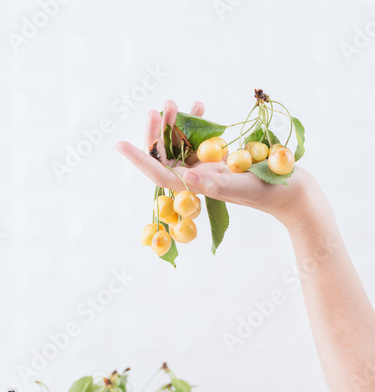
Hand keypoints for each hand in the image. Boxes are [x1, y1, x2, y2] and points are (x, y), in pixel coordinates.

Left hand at [116, 100, 321, 229]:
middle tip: (159, 107)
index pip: (161, 175)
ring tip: (175, 103)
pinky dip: (197, 124)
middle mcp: (198, 179)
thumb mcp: (243, 185)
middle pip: (168, 157)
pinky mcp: (220, 160)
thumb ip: (214, 181)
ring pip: (181, 146)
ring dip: (176, 124)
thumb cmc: (271, 191)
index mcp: (198, 188)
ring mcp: (208, 169)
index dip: (140, 160)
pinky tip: (199, 108)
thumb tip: (186, 175)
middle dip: (160, 132)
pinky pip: (200, 141)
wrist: (294, 192)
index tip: (120, 144)